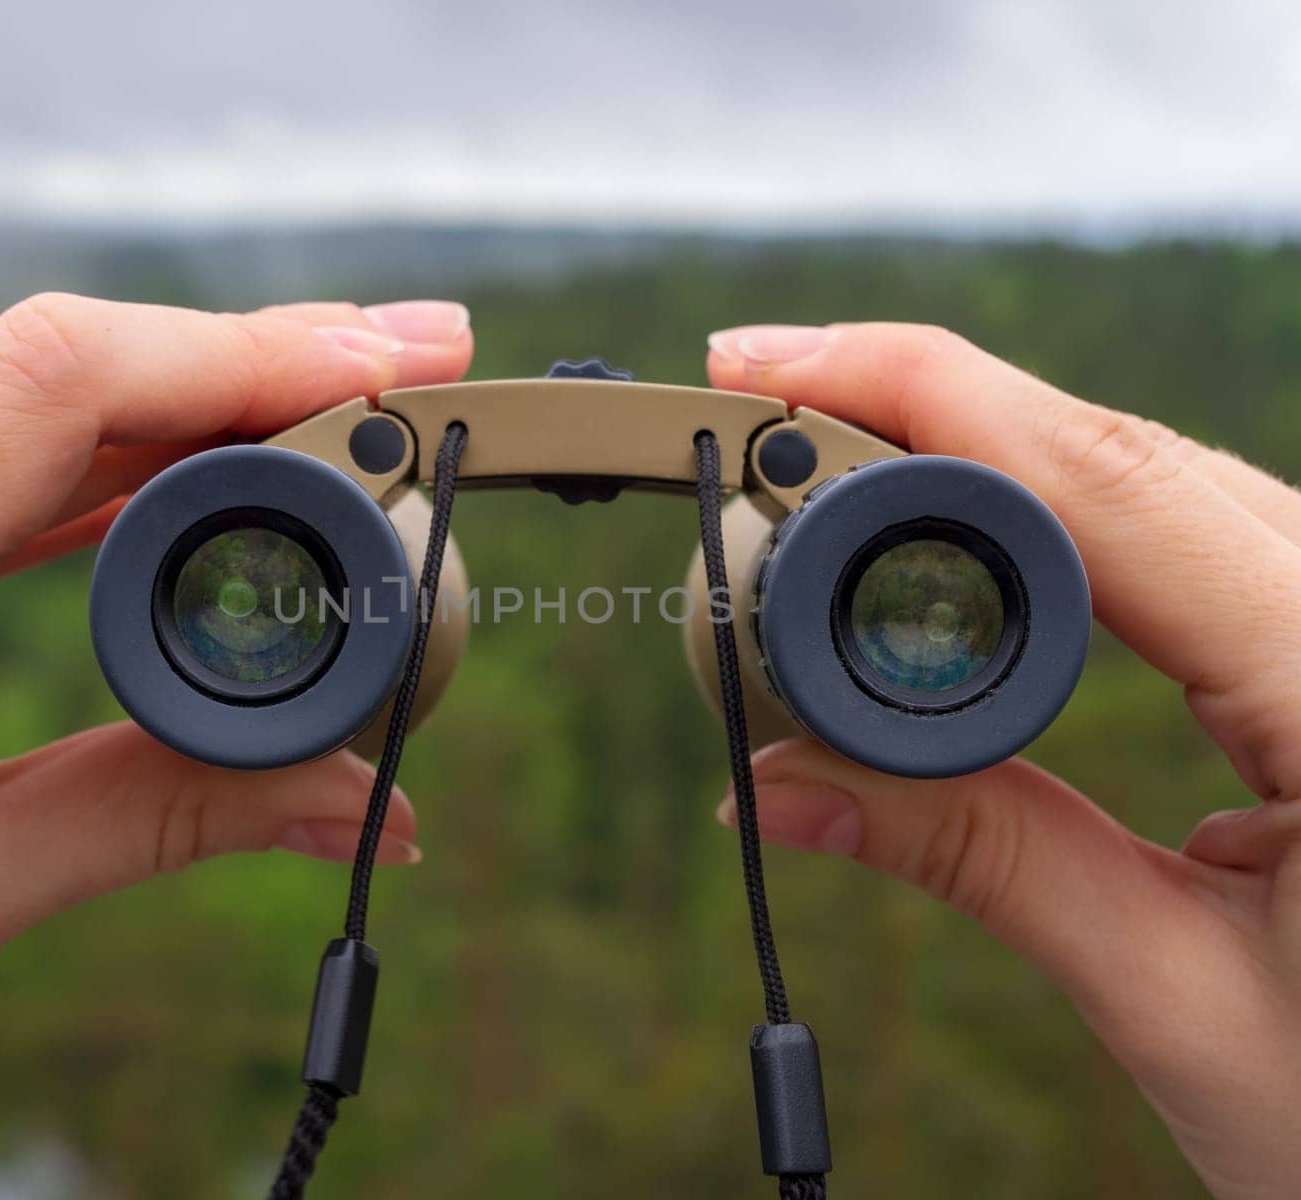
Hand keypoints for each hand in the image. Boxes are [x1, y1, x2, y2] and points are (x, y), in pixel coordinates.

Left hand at [0, 294, 472, 1119]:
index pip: (52, 384)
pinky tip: (203, 457)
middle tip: (419, 366)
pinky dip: (105, 449)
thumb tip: (362, 804)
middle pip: (59, 366)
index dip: (245, 349)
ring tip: (347, 414)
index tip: (392, 364)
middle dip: (261, 362)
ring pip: (17, 392)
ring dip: (194, 400)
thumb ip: (153, 823)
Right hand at [708, 322, 1300, 1198]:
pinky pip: (1191, 537)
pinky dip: (1059, 509)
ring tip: (827, 445)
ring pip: (1161, 478)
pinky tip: (969, 513)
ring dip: (985, 445)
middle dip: (923, 402)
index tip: (764, 366)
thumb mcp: (1173, 996)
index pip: (1107, 485)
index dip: (918, 396)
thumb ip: (978, 860)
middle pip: (1124, 453)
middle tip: (756, 393)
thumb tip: (773, 785)